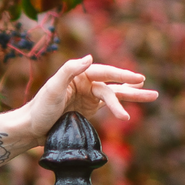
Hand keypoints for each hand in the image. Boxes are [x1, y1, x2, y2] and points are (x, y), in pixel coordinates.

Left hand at [22, 55, 157, 140]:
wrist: (31, 128)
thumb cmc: (40, 107)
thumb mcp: (53, 87)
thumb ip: (70, 69)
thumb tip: (90, 57)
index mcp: (79, 74)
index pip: (104, 72)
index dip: (122, 75)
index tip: (138, 79)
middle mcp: (85, 82)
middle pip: (113, 83)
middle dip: (131, 86)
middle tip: (149, 89)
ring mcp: (88, 96)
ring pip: (115, 94)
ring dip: (133, 96)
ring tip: (153, 96)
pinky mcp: (89, 109)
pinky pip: (109, 105)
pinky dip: (121, 106)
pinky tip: (132, 108)